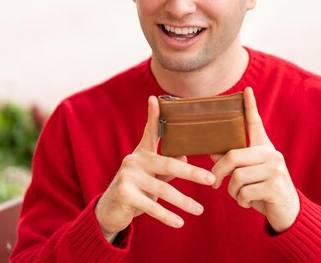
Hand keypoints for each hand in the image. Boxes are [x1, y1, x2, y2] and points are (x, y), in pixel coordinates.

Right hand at [95, 96, 215, 241]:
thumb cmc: (136, 189)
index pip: (150, 131)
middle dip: (192, 172)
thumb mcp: (151, 176)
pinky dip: (167, 216)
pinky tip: (180, 222)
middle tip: (210, 179)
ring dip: (183, 201)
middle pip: (169, 164)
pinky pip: (152, 206)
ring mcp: (128, 177)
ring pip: (163, 189)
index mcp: (142, 153)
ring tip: (199, 210)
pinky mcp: (125, 194)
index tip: (155, 99)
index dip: (153, 115)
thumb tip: (184, 155)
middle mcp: (134, 160)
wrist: (110, 210)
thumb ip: (166, 166)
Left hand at [210, 87, 299, 232]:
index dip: (250, 106)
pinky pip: (244, 192)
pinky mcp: (275, 186)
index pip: (256, 123)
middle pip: (233, 156)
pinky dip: (241, 201)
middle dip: (218, 172)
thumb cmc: (264, 190)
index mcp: (264, 148)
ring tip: (240, 195)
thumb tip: (212, 151)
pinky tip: (249, 203)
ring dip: (232, 191)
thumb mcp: (249, 175)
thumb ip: (234, 162)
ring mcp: (275, 169)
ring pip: (236, 177)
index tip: (246, 90)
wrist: (287, 213)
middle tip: (215, 183)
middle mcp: (271, 154)